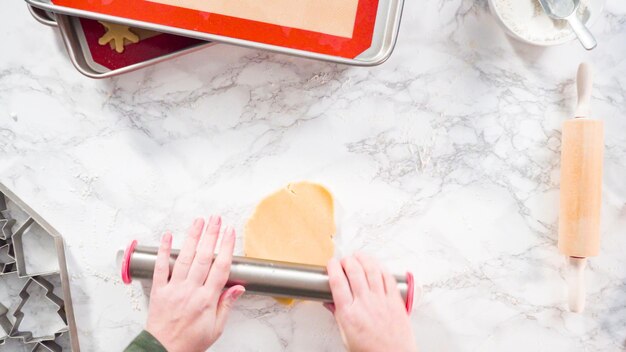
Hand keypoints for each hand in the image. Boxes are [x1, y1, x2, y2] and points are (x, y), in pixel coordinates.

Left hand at [146, 216, 244, 351]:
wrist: (164, 351)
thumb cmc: (190, 342)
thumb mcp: (216, 328)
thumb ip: (226, 305)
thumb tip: (239, 287)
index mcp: (206, 300)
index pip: (220, 268)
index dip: (226, 247)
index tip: (230, 232)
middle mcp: (190, 291)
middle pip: (204, 258)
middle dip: (211, 235)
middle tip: (216, 219)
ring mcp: (174, 289)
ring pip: (185, 258)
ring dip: (192, 237)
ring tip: (199, 221)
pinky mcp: (159, 290)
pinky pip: (161, 268)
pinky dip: (164, 251)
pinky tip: (168, 236)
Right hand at [326, 253, 416, 351]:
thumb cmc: (371, 351)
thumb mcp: (346, 337)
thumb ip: (338, 316)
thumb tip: (329, 303)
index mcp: (349, 313)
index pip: (337, 282)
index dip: (333, 268)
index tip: (331, 264)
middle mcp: (365, 304)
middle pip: (354, 271)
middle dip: (347, 260)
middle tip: (344, 260)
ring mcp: (381, 300)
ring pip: (371, 270)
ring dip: (363, 258)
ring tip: (358, 256)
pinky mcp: (395, 300)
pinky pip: (388, 278)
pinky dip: (380, 267)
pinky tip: (376, 265)